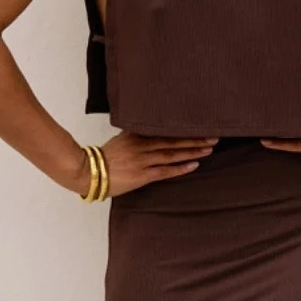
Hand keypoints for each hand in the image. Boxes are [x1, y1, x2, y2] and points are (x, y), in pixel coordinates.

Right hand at [67, 132, 218, 197]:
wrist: (86, 171)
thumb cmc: (103, 159)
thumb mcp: (120, 141)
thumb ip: (136, 137)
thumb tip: (151, 134)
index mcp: (136, 135)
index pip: (165, 130)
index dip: (184, 128)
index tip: (201, 124)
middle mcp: (141, 145)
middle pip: (173, 140)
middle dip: (195, 138)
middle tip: (214, 135)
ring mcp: (142, 160)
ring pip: (172, 154)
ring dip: (192, 151)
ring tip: (209, 148)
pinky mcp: (141, 175)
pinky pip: (165, 171)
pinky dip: (181, 168)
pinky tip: (195, 164)